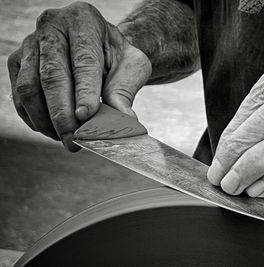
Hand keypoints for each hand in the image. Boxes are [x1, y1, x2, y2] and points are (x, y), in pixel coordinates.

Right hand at [7, 1, 151, 150]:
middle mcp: (52, 27)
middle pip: (51, 75)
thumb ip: (125, 91)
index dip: (84, 91)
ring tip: (66, 138)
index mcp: (84, 21)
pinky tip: (52, 130)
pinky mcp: (18, 62)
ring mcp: (30, 44)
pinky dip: (34, 118)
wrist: (101, 46)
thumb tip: (125, 120)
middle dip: (62, 114)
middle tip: (74, 141)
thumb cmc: (117, 57)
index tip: (86, 117)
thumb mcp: (132, 67)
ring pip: (29, 88)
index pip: (83, 60)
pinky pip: (19, 96)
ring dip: (46, 120)